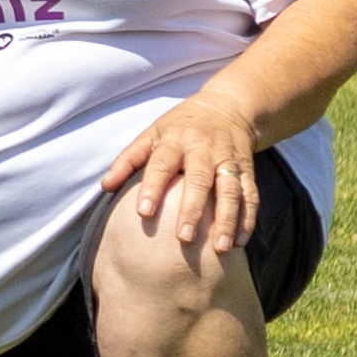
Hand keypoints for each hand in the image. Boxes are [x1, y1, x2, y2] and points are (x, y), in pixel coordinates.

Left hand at [104, 95, 263, 257]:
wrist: (227, 108)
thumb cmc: (179, 127)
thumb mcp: (151, 134)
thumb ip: (128, 160)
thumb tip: (105, 187)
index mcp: (175, 140)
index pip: (161, 164)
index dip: (152, 188)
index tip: (142, 213)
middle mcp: (204, 150)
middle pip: (199, 180)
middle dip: (192, 210)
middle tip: (183, 238)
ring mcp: (228, 161)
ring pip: (231, 192)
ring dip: (227, 220)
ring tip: (221, 248)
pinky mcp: (247, 171)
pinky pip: (251, 196)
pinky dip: (248, 219)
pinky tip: (241, 242)